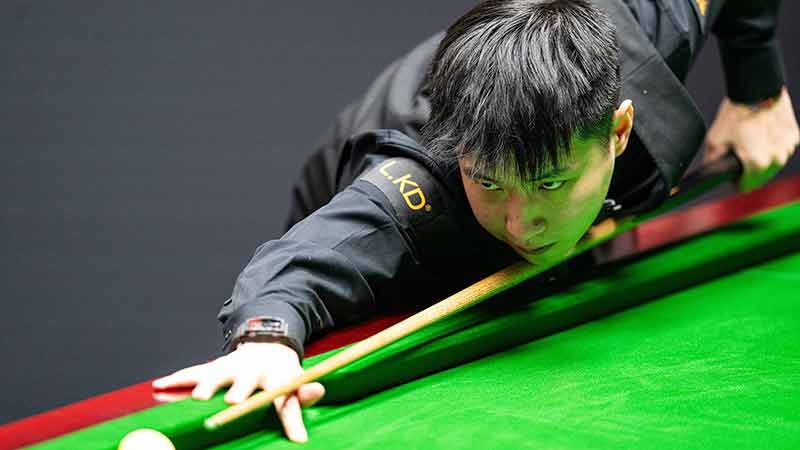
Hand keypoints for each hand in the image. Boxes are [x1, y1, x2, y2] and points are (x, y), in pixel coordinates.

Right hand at [152, 342, 324, 442]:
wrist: (267, 342)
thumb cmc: (281, 371)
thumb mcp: (296, 380)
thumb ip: (303, 393)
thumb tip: (318, 391)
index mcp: (277, 375)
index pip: (286, 399)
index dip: (292, 419)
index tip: (297, 437)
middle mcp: (253, 370)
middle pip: (246, 383)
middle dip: (240, 393)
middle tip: (233, 403)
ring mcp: (231, 366)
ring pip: (217, 375)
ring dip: (207, 386)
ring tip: (199, 397)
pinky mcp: (214, 366)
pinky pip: (193, 373)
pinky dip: (177, 379)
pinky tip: (160, 385)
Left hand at [704, 87, 799, 192]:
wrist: (757, 90)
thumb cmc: (735, 114)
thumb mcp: (715, 140)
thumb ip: (713, 162)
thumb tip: (710, 173)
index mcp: (757, 164)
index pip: (746, 187)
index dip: (735, 182)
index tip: (731, 175)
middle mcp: (776, 159)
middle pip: (760, 177)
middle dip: (749, 171)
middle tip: (738, 155)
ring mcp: (787, 148)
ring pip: (773, 163)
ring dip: (763, 158)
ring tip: (749, 142)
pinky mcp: (794, 136)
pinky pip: (782, 148)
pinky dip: (773, 145)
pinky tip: (762, 134)